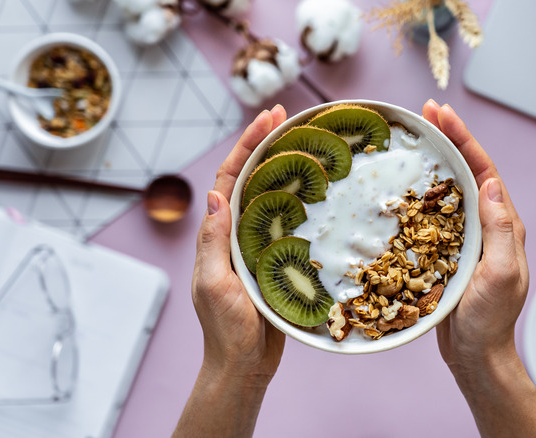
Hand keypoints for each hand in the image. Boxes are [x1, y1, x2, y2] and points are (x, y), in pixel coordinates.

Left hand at [191, 105, 287, 383]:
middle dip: (266, 145)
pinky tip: (322, 192)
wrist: (245, 366)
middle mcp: (238, 234)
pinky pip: (291, 224)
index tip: (268, 117)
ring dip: (287, 168)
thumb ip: (214, 242)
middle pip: (252, 179)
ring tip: (308, 142)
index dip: (246, 145)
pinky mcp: (281, 261)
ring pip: (273, 198)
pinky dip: (304, 203)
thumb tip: (215, 194)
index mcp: (220, 235)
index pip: (230, 179)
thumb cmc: (226, 330)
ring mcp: (260, 246)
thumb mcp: (214, 284)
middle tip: (290, 116)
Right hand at [422, 100, 528, 372]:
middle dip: (449, 139)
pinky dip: (420, 193)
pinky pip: (433, 213)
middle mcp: (486, 225)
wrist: (475, 354)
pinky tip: (402, 186)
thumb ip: (499, 230)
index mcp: (503, 225)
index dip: (464, 140)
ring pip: (449, 189)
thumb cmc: (490, 320)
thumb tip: (490, 184)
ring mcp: (466, 237)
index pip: (484, 171)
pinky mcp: (447, 250)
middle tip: (425, 113)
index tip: (442, 114)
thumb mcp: (501, 274)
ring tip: (414, 137)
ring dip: (434, 161)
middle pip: (466, 171)